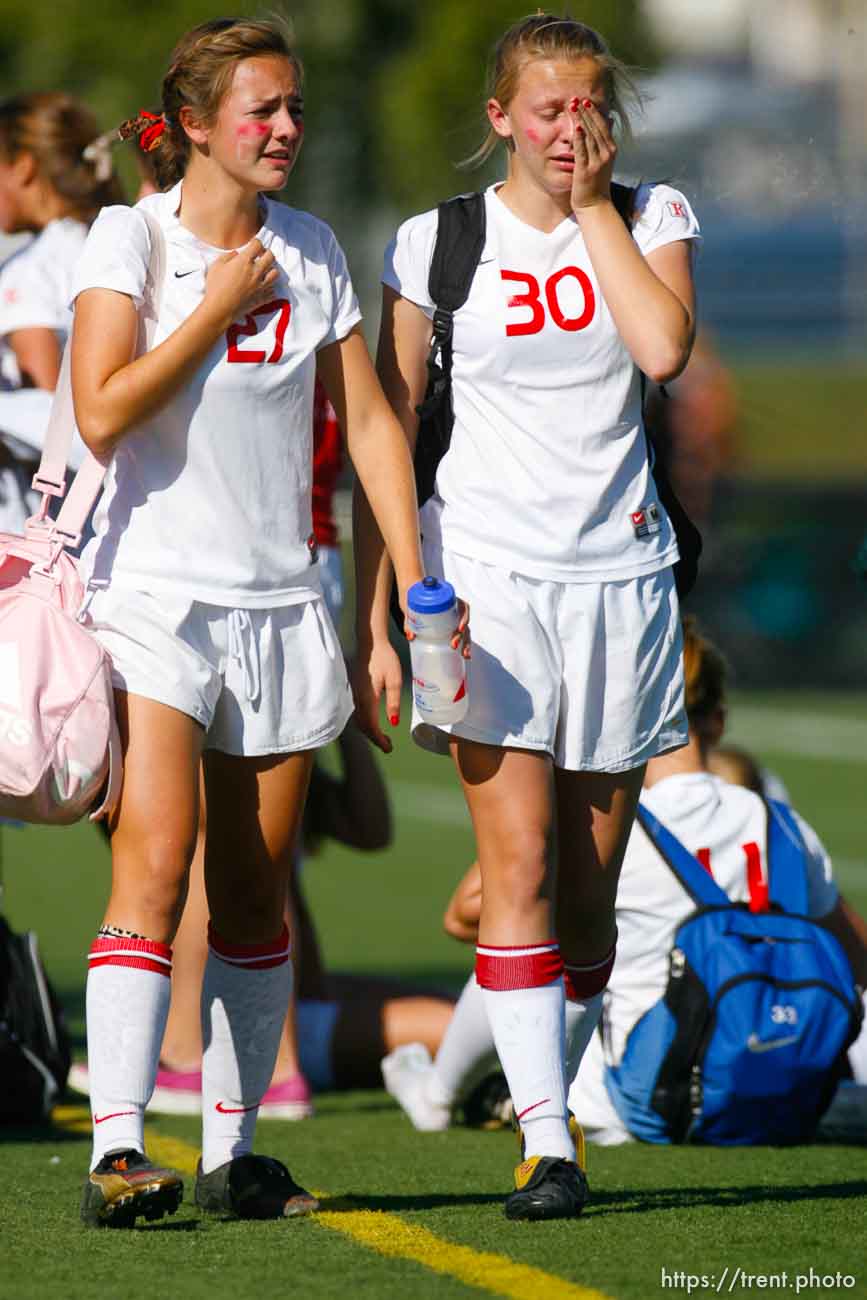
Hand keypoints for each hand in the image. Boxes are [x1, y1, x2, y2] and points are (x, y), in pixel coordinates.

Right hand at [202, 238, 278, 328]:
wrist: (219, 310)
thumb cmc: (215, 287)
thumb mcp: (216, 266)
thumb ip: (227, 256)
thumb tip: (236, 254)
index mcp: (244, 262)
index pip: (258, 244)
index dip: (256, 243)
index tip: (253, 245)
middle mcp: (256, 272)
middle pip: (271, 256)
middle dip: (266, 253)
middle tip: (260, 256)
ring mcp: (261, 286)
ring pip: (275, 273)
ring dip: (271, 270)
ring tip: (264, 271)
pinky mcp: (262, 298)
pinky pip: (273, 291)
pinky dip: (270, 288)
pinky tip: (263, 287)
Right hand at [351, 640, 403, 754]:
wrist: (370, 644)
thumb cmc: (385, 659)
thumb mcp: (394, 680)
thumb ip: (393, 702)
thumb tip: (393, 723)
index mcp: (368, 697)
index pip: (371, 726)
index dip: (379, 740)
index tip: (389, 748)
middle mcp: (358, 699)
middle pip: (363, 726)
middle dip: (375, 739)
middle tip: (388, 746)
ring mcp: (354, 695)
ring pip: (359, 721)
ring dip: (370, 732)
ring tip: (383, 737)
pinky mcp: (354, 692)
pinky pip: (358, 714)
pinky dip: (365, 723)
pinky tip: (374, 723)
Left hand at [398, 590, 470, 659]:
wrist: (412, 593)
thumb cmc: (415, 596)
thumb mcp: (411, 604)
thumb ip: (409, 619)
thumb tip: (410, 635)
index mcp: (449, 600)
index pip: (462, 607)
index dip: (463, 617)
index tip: (459, 628)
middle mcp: (454, 609)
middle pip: (463, 622)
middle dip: (462, 635)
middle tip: (453, 645)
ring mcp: (453, 618)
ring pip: (464, 630)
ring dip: (466, 643)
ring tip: (465, 655)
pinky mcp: (450, 626)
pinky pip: (460, 635)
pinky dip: (463, 645)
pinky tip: (464, 656)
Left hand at [569, 98, 616, 211]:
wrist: (595, 206)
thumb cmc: (596, 184)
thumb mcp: (604, 160)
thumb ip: (604, 142)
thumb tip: (610, 121)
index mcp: (611, 150)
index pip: (603, 126)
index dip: (594, 112)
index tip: (586, 100)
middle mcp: (606, 153)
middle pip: (595, 127)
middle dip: (586, 112)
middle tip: (576, 98)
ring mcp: (597, 161)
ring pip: (588, 135)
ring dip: (580, 119)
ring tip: (572, 105)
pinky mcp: (586, 170)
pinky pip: (582, 150)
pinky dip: (579, 137)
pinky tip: (576, 126)